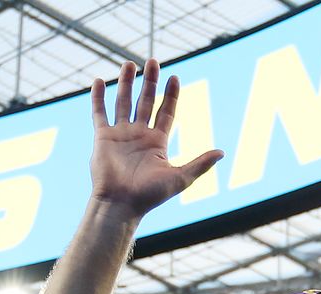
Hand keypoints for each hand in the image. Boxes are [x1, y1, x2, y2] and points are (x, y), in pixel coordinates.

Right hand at [90, 60, 222, 217]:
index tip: (175, 77)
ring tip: (129, 64)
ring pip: (123, 102)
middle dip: (150, 82)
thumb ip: (200, 163)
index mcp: (157, 142)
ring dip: (126, 83)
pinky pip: (99, 113)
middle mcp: (139, 135)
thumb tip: (222, 152)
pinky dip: (98, 98)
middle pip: (146, 102)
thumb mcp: (180, 178)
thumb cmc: (150, 196)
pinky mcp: (102, 138)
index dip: (171, 95)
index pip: (166, 112)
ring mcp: (120, 135)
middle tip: (153, 62)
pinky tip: (99, 81)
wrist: (121, 205)